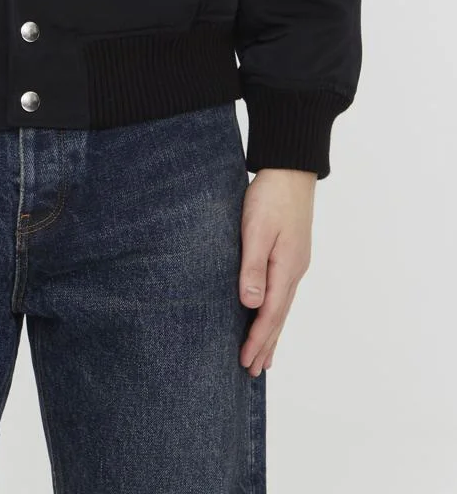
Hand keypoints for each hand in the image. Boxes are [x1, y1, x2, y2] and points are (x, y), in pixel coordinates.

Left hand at [238, 168, 315, 375]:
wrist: (291, 169)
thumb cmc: (271, 196)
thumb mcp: (256, 229)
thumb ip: (253, 267)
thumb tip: (250, 304)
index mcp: (286, 268)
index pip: (270, 313)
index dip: (257, 339)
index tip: (245, 362)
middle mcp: (294, 270)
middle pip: (279, 316)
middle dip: (266, 344)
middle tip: (253, 372)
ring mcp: (294, 262)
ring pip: (282, 306)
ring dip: (272, 332)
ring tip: (264, 356)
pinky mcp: (290, 253)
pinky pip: (282, 292)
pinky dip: (275, 311)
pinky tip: (270, 313)